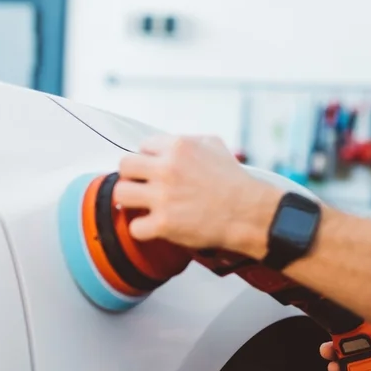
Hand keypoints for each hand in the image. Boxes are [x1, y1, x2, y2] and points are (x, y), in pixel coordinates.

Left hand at [111, 134, 281, 249]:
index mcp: (178, 147)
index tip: (157, 170)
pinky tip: (155, 226)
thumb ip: (188, 140)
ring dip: (131, 201)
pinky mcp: (164, 224)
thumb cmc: (234, 180)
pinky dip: (144, 229)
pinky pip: (135, 227)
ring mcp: (163, 197)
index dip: (149, 159)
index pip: (142, 146)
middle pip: (124, 166)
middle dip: (134, 177)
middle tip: (145, 186)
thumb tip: (168, 143)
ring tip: (144, 205)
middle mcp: (167, 169)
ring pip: (121, 193)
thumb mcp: (214, 145)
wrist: (249, 212)